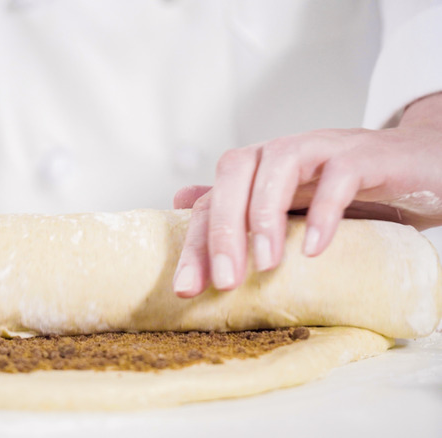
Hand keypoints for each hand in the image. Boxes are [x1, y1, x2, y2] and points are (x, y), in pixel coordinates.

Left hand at [172, 92, 441, 297]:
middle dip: (222, 229)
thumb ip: (241, 208)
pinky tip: (315, 249)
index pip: (212, 200)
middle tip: (225, 282)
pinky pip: (339, 174)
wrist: (420, 167)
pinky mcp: (366, 156)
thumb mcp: (292, 208)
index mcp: (259, 169)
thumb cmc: (352, 193)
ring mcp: (324, 148)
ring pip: (279, 162)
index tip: (187, 289)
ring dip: (265, 215)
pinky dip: (323, 210)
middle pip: (234, 172)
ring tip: (265, 264)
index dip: (195, 243)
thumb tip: (182, 203)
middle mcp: (283, 153)